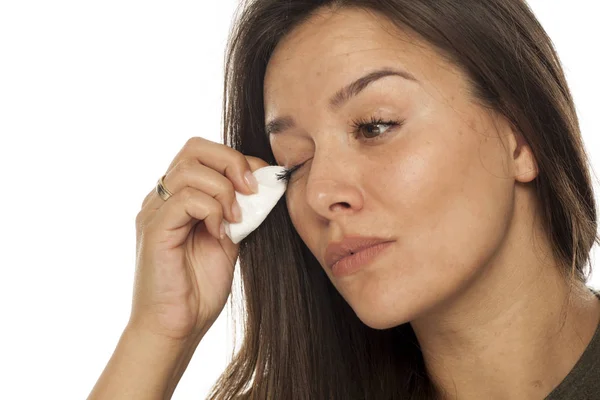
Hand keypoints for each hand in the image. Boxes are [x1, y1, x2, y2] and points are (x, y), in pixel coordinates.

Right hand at [130, 137, 268, 340]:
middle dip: (231, 162)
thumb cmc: (200, 288)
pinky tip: (221, 233)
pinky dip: (212, 210)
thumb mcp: (230, 239)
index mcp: (179, 198)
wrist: (178, 327)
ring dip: (224, 190)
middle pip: (194, 148)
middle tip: (251, 191)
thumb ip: (239, 209)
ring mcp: (154, 212)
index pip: (204, 153)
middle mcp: (162, 199)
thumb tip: (264, 182)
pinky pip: (185, 199)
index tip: (263, 183)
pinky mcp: (153, 229)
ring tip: (236, 219)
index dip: (237, 160)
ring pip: (190, 169)